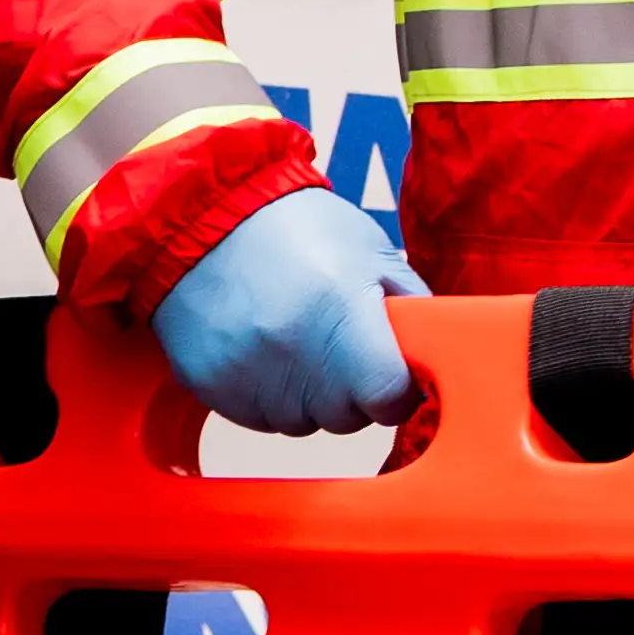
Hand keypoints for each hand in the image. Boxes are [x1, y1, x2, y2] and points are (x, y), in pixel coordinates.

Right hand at [151, 186, 428, 432]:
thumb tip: (432, 353)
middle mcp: (293, 350)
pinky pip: (256, 418)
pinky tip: (260, 350)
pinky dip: (265, 395)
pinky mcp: (210, 384)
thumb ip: (408, 303)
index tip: (390, 376)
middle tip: (336, 347)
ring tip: (293, 341)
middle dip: (351, 393)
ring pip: (301, 423)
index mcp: (341, 312)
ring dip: (306, 397)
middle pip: (346, 417)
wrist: (201, 211)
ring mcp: (247, 372)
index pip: (387, 397)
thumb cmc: (294, 225)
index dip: (396, 391)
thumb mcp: (368, 249)